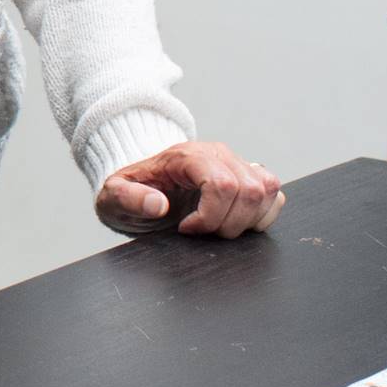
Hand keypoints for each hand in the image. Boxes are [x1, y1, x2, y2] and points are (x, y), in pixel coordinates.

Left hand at [94, 139, 285, 238]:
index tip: (186, 229)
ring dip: (247, 220)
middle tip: (203, 232)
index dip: (209, 217)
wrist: (141, 186)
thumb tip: (157, 204)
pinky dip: (261, 214)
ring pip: (267, 189)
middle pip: (248, 191)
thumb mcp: (112, 197)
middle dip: (228, 224)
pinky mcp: (248, 176)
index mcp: (186, 157)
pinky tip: (235, 222)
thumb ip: (128, 199)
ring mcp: (236, 163)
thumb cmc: (130, 193)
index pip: (221, 184)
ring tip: (217, 227)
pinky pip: (274, 193)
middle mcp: (217, 154)